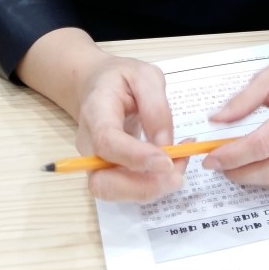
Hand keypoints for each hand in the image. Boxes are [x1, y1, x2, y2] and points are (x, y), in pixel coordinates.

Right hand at [75, 55, 188, 201]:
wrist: (97, 86)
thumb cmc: (120, 78)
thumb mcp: (145, 76)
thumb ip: (156, 108)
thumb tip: (166, 146)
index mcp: (95, 111)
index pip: (108, 142)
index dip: (136, 157)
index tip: (168, 162)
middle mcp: (88, 144)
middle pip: (103, 182)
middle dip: (143, 187)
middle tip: (177, 173)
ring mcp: (93, 162)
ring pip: (113, 193)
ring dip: (151, 189)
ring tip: (180, 166)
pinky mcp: (106, 172)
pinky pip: (125, 189)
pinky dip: (151, 185)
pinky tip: (172, 166)